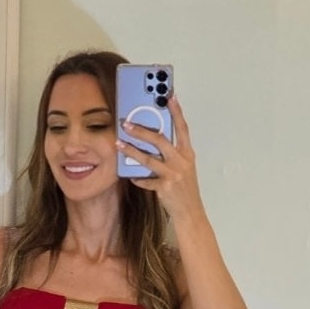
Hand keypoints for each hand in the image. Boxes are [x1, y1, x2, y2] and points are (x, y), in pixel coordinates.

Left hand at [115, 95, 203, 221]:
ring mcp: (173, 174)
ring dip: (131, 150)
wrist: (190, 212)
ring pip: (149, 159)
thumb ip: (172, 153)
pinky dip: (137, 178)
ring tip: (119, 143)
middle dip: (141, 131)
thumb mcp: (184, 167)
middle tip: (126, 124)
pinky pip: (146, 180)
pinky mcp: (165, 187)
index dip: (176, 112)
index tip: (169, 96)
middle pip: (160, 140)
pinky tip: (130, 176)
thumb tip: (153, 140)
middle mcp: (181, 161)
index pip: (182, 128)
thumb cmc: (185, 188)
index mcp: (187, 153)